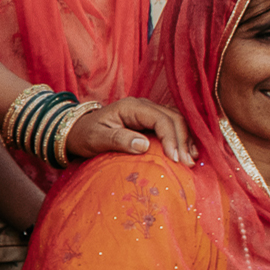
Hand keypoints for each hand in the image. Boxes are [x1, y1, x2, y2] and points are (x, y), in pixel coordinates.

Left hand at [65, 97, 195, 164]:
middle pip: (173, 118)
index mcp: (132, 107)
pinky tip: (187, 152)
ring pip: (176, 121)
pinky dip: (181, 138)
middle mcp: (144, 106)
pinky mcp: (150, 122)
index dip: (171, 138)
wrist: (77, 131)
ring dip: (186, 139)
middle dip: (183, 140)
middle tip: (187, 163)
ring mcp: (148, 113)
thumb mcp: (96, 138)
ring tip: (191, 159)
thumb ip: (118, 139)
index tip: (175, 158)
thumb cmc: (84, 135)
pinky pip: (171, 126)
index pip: (160, 119)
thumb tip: (144, 145)